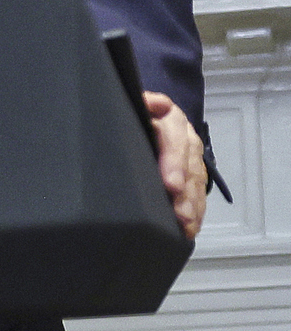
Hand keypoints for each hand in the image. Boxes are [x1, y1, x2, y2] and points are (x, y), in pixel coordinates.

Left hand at [143, 91, 205, 240]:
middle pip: (189, 166)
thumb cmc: (134, 113)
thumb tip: (151, 103)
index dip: (175, 162)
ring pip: (196, 182)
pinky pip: (197, 193)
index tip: (171, 185)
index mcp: (169, 118)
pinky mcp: (192, 173)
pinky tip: (190, 227)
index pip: (175, 138)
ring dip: (192, 206)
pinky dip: (195, 211)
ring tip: (186, 225)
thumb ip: (142, 104)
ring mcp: (191, 156)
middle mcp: (185, 137)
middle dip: (185, 192)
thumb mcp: (133, 104)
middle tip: (180, 214)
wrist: (148, 115)